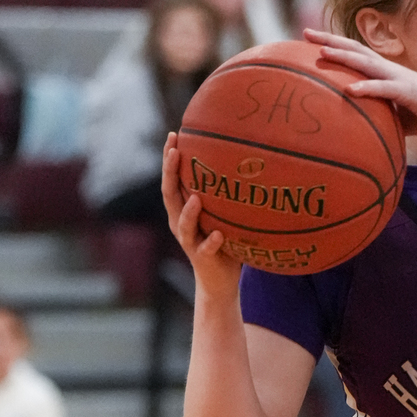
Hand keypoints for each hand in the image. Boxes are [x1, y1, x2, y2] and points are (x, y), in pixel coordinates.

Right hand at [162, 132, 239, 300]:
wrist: (219, 282)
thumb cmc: (223, 241)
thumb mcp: (222, 213)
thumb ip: (224, 194)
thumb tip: (246, 159)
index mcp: (182, 209)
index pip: (172, 179)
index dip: (170, 159)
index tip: (174, 134)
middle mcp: (180, 223)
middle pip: (170, 195)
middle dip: (170, 172)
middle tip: (175, 151)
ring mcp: (190, 241)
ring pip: (184, 224)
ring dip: (189, 211)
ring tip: (196, 196)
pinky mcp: (202, 259)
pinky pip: (205, 249)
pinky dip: (212, 242)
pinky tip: (219, 235)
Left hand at [303, 29, 416, 138]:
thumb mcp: (400, 117)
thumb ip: (382, 116)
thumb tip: (364, 130)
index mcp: (387, 73)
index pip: (356, 54)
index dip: (334, 45)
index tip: (311, 40)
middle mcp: (390, 69)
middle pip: (355, 50)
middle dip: (329, 40)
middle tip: (305, 32)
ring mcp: (399, 78)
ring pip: (366, 63)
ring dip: (343, 57)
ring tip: (321, 53)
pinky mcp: (410, 92)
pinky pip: (384, 89)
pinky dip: (366, 88)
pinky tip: (349, 90)